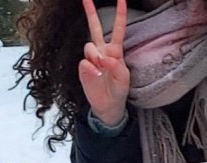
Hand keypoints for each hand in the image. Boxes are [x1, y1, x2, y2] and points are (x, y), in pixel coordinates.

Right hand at [80, 0, 129, 127]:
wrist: (108, 106)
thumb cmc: (119, 90)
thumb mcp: (124, 78)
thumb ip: (116, 65)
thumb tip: (104, 57)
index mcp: (116, 50)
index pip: (118, 29)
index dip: (120, 14)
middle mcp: (102, 51)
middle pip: (95, 28)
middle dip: (90, 12)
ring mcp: (91, 60)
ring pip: (88, 47)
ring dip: (94, 55)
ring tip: (101, 68)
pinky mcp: (83, 69)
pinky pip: (83, 63)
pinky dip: (90, 68)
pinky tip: (95, 75)